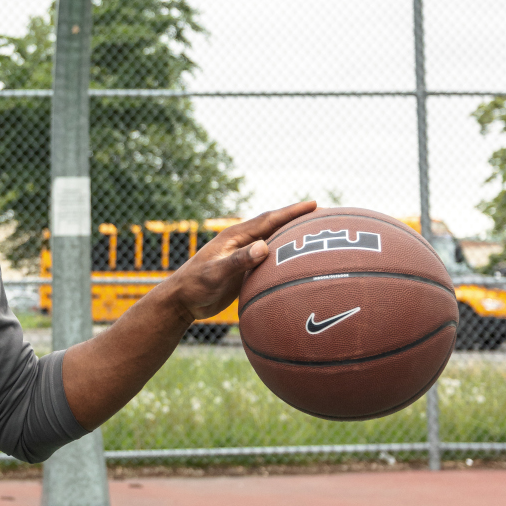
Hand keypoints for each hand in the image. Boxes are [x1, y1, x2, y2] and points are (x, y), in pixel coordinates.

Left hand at [168, 201, 316, 320]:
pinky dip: (284, 257)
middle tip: (324, 215)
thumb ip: (238, 261)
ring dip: (293, 238)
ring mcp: (243, 256)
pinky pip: (269, 260)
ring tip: (316, 235)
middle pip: (274, 227)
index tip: (314, 204)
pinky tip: (298, 263)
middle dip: (297, 220)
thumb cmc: (194, 285)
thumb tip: (264, 247)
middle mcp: (241, 242)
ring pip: (273, 243)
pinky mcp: (243, 270)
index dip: (291, 212)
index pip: (269, 220)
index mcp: (235, 236)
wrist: (181, 301)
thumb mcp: (215, 274)